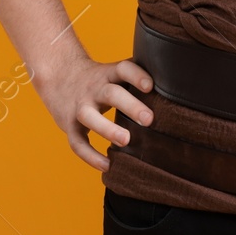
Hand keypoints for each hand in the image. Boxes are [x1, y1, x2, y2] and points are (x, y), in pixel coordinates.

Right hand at [29, 49, 154, 171]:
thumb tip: (177, 91)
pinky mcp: (70, 125)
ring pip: (90, 116)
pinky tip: (107, 166)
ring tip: (126, 140)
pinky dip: (90, 156)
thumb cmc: (99, 79)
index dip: (136, 75)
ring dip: (107, 128)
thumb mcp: (114, 72)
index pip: (123, 68)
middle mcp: (94, 88)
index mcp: (108, 74)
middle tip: (149, 119)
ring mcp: (80, 106)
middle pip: (111, 93)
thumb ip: (137, 79)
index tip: (151, 86)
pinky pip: (77, 142)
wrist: (58, 76)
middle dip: (129, 105)